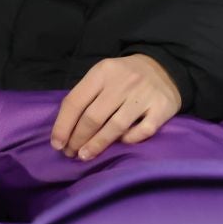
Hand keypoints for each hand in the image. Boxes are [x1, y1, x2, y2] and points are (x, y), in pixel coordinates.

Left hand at [51, 53, 181, 159]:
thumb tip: (65, 131)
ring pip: (115, 127)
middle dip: (77, 139)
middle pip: (93, 118)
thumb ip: (86, 97)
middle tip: (71, 153)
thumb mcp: (103, 76)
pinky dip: (129, 140)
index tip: (57, 144)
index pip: (75, 102)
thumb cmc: (124, 77)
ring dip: (96, 145)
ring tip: (85, 156)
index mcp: (104, 71)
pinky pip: (142, 131)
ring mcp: (144, 94)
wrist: (165, 67)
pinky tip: (121, 142)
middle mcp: (124, 81)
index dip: (62, 127)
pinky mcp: (162, 107)